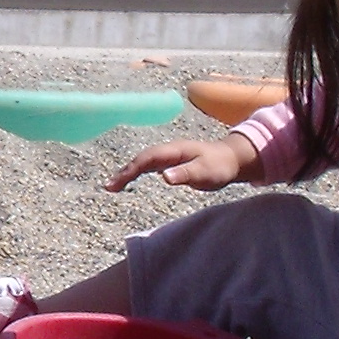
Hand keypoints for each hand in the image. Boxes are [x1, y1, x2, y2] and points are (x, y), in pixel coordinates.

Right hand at [105, 129, 257, 193]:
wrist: (230, 158)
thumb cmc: (219, 166)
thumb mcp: (205, 172)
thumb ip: (185, 174)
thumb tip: (164, 176)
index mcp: (174, 151)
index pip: (146, 159)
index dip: (130, 170)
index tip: (117, 183)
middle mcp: (167, 151)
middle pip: (140, 159)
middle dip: (123, 172)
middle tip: (108, 187)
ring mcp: (168, 155)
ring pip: (142, 162)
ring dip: (127, 172)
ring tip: (112, 186)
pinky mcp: (170, 161)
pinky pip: (147, 165)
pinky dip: (135, 171)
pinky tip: (128, 179)